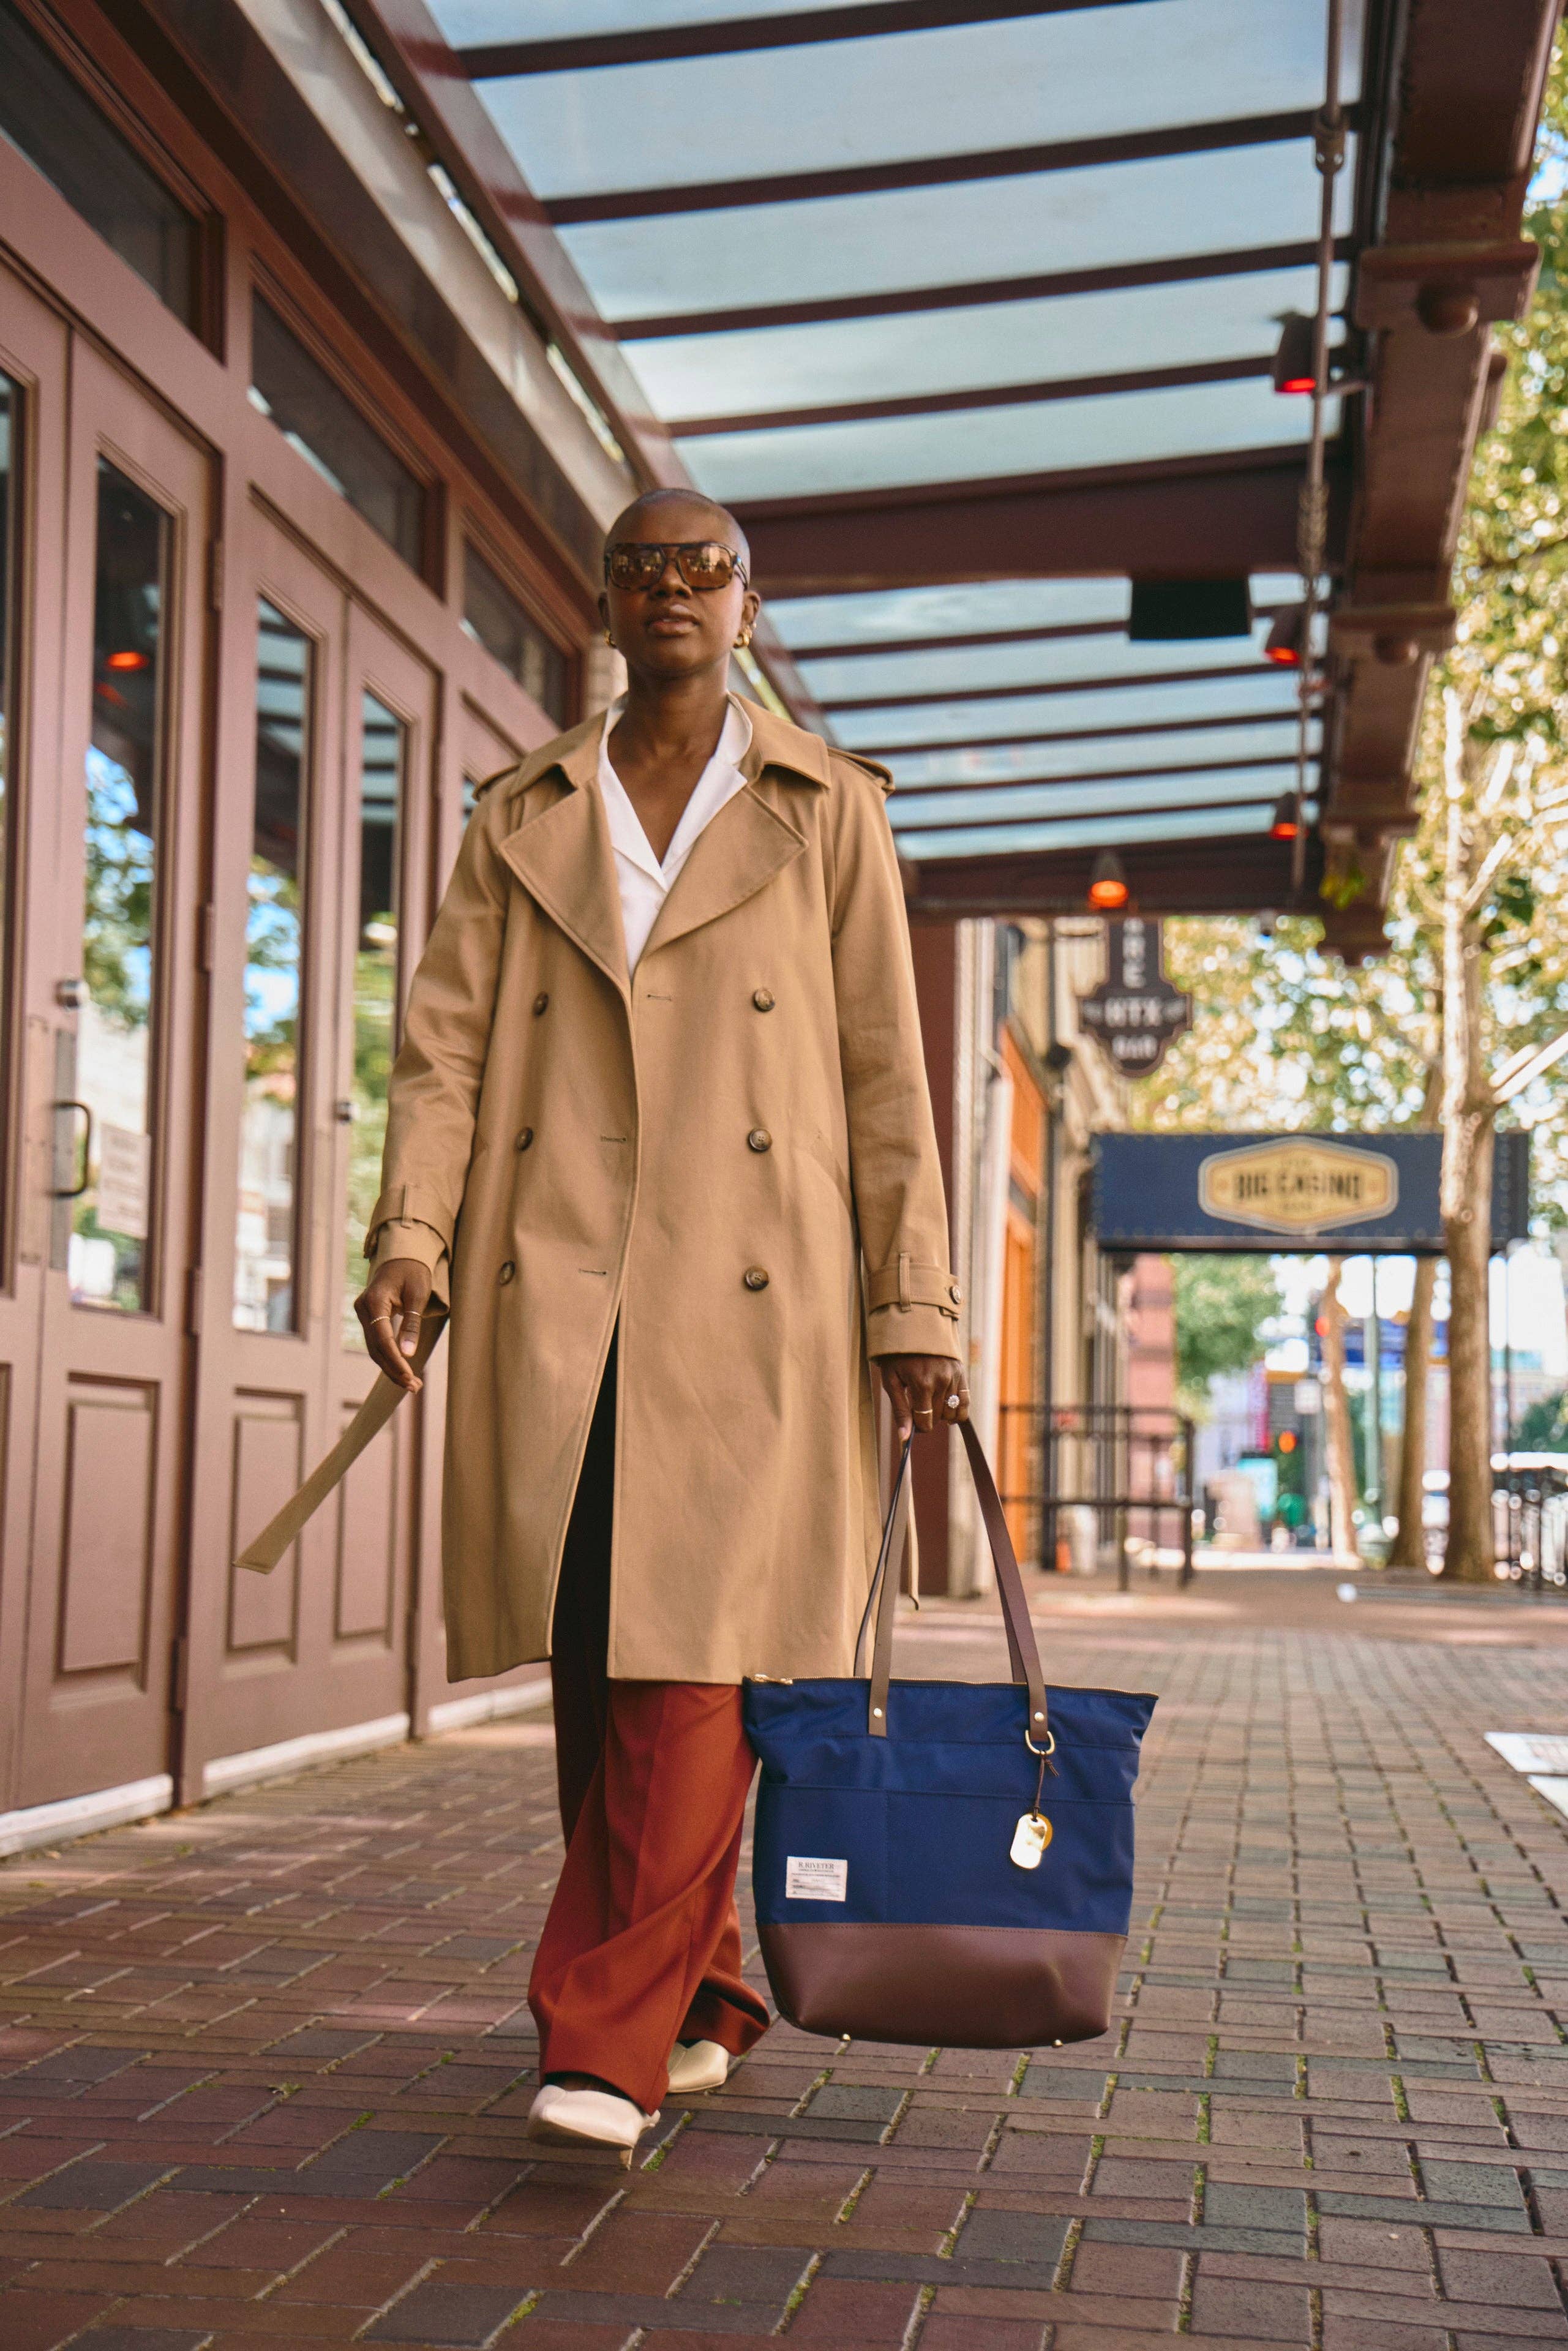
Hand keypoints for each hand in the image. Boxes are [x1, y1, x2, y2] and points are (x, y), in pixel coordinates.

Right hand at [355, 1258, 432, 1391]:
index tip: (410, 1377)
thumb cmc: (414, 1271)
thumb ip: (412, 1324)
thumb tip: (408, 1353)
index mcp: (374, 1300)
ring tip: (412, 1384)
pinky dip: (388, 1357)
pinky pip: (376, 1342)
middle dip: (394, 1370)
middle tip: (414, 1387)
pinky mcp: (368, 1317)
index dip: (396, 1360)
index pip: (383, 1339)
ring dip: (391, 1367)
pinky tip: (402, 1370)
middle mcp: (363, 1308)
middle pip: (376, 1348)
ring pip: (374, 1348)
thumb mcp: (418, 1295)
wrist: (403, 1255)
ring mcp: (363, 1313)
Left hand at [877, 1355, 968, 1441]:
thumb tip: (904, 1438)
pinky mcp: (961, 1372)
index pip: (926, 1422)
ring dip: (941, 1414)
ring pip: (952, 1413)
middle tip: (916, 1406)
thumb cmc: (897, 1356)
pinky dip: (958, 1411)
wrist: (913, 1327)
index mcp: (922, 1384)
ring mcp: (954, 1376)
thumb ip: (900, 1411)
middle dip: (927, 1418)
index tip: (912, 1419)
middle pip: (938, 1418)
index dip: (918, 1426)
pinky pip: (965, 1401)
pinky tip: (948, 1410)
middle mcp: (941, 1381)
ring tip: (930, 1402)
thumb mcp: (891, 1381)